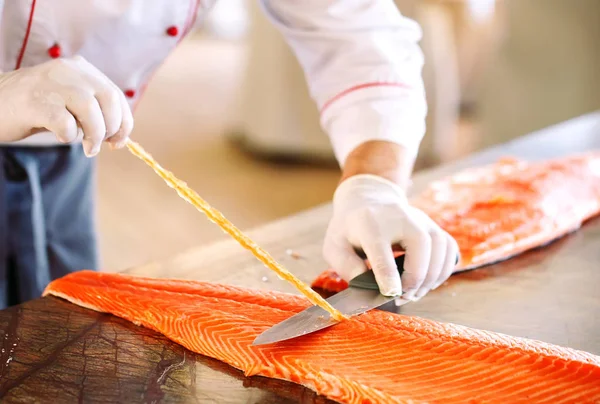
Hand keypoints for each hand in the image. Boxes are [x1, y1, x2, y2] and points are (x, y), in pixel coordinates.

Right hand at [0, 56, 132, 155]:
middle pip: (109, 99)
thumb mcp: (69, 103)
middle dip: (112, 128)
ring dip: (95, 134)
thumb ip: (94, 113)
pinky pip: (66, 123)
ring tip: (87, 148)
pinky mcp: (35, 102)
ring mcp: (51, 84)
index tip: (119, 141)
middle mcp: (69, 71)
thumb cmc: (36, 108)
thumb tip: (120, 138)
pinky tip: (60, 135)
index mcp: (81, 69)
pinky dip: (69, 136)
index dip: (124, 121)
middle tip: (100, 145)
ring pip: (91, 110)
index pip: (116, 94)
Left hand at [323, 174, 458, 300]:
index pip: (381, 247)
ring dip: (432, 277)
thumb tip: (368, 286)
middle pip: (420, 243)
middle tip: (402, 297)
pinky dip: (444, 269)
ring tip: (414, 293)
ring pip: (440, 246)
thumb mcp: (334, 246)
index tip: (392, 294)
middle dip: (416, 277)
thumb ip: (346, 267)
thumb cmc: (349, 229)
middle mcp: (399, 217)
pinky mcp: (433, 226)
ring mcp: (420, 219)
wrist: (367, 199)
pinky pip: (449, 247)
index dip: (388, 273)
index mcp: (369, 222)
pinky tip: (428, 282)